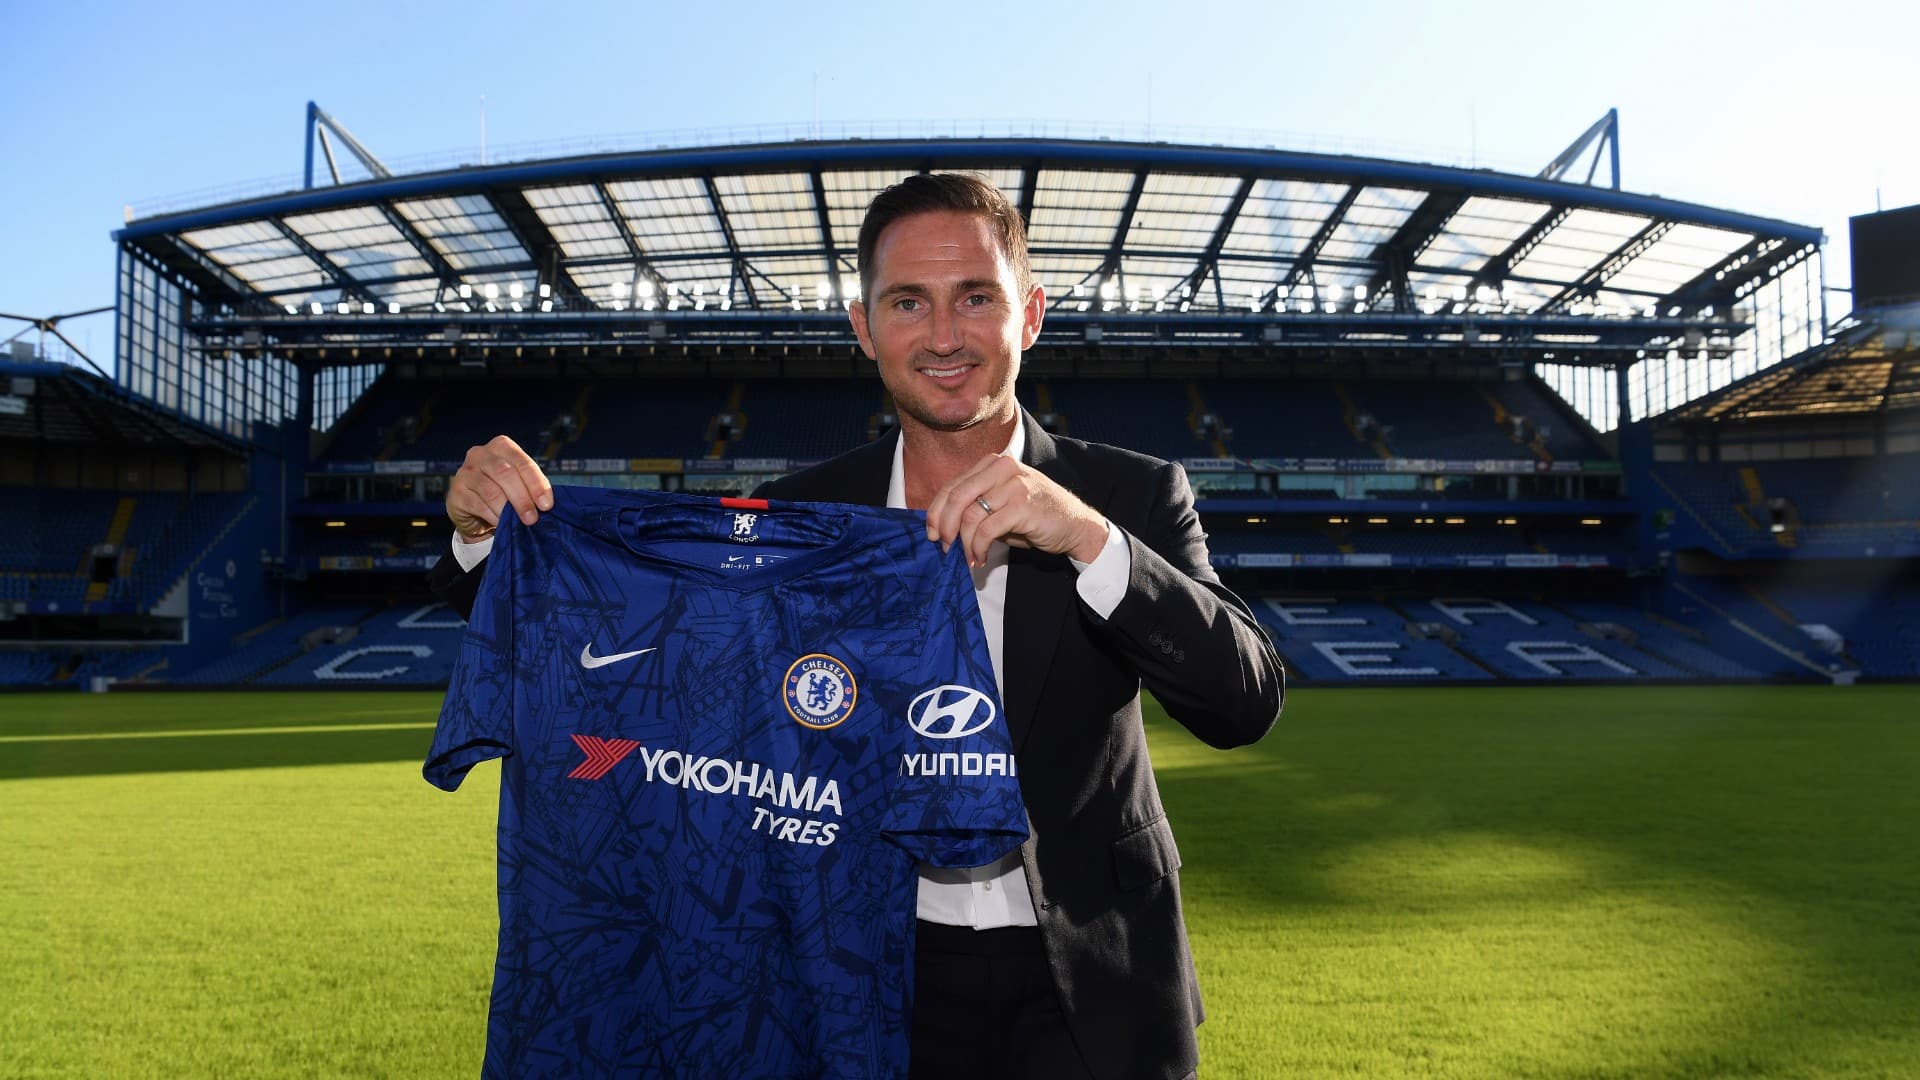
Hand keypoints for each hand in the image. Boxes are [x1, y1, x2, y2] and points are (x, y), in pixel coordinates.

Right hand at [447, 435, 553, 541]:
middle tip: (533, 518)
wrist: (475, 510)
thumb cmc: (504, 492)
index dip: (536, 484)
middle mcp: (480, 454)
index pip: (522, 462)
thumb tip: (546, 504)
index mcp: (501, 446)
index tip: (547, 505)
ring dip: (507, 510)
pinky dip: (493, 517)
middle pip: (505, 474)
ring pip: (491, 491)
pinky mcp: (455, 492)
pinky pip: (478, 505)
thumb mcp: (520, 483)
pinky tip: (500, 524)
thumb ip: (531, 487)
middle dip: (522, 498)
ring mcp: (465, 472)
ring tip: (518, 523)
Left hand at [925, 454, 1108, 567]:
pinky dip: (978, 548)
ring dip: (964, 543)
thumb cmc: (1034, 516)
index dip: (936, 511)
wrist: (1074, 525)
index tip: (932, 533)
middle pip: (956, 496)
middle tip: (944, 547)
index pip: (953, 485)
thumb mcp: (1000, 504)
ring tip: (968, 558)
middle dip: (945, 526)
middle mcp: (1001, 467)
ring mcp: (1013, 484)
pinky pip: (986, 530)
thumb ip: (974, 507)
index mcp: (992, 463)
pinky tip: (981, 558)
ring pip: (970, 515)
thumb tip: (942, 526)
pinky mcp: (1021, 505)